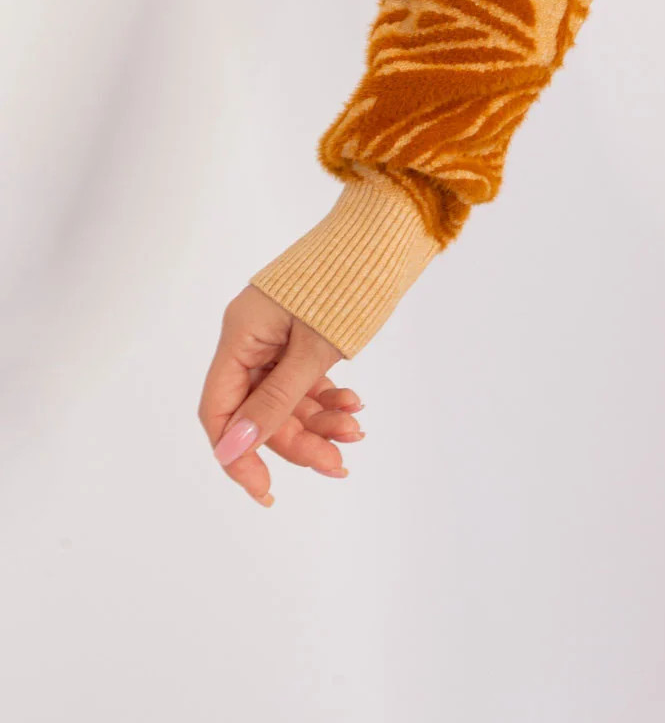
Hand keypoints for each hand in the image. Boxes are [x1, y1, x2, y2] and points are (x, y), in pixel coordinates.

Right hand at [199, 283, 363, 506]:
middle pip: (258, 409)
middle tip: (339, 463)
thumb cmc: (347, 282)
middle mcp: (252, 338)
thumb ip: (273, 402)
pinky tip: (354, 405)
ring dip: (318, 421)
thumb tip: (232, 451)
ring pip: (286, 398)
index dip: (237, 454)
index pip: (219, 410)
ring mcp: (278, 337)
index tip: (265, 489)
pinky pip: (304, 380)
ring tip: (356, 430)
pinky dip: (325, 397)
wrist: (388, 232)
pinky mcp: (302, 336)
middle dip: (296, 440)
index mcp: (240, 335)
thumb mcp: (312, 350)